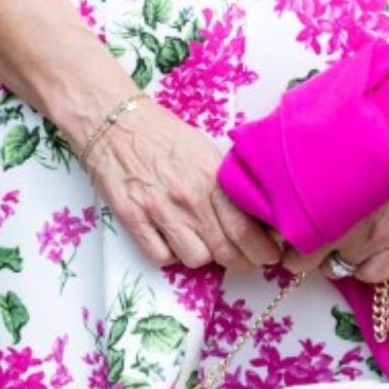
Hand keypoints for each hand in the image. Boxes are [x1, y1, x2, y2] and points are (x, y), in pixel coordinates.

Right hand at [84, 99, 283, 271]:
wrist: (117, 126)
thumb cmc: (167, 136)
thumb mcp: (207, 152)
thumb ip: (228, 183)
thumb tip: (256, 212)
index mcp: (212, 178)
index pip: (244, 227)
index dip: (262, 250)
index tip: (270, 255)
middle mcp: (188, 197)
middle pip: (224, 250)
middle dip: (242, 262)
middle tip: (247, 261)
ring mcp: (159, 210)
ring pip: (194, 259)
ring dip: (205, 258)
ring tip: (207, 246)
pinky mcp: (132, 219)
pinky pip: (161, 258)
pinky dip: (171, 256)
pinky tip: (175, 242)